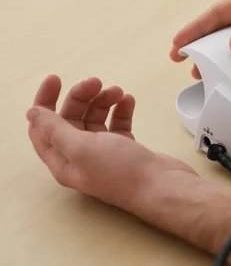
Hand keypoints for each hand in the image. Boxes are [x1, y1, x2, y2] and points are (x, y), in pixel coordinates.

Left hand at [26, 75, 197, 210]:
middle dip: (82, 97)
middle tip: (97, 82)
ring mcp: (105, 153)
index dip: (45, 102)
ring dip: (103, 101)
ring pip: (95, 119)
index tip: (56, 79)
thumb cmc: (122, 172)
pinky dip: (121, 110)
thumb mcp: (82, 148)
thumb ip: (55, 129)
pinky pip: (117, 123)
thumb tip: (33, 113)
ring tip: (118, 91)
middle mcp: (81, 158)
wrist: (163, 186)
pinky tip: (128, 101)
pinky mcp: (126, 149)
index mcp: (64, 161)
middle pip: (71, 119)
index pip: (43, 127)